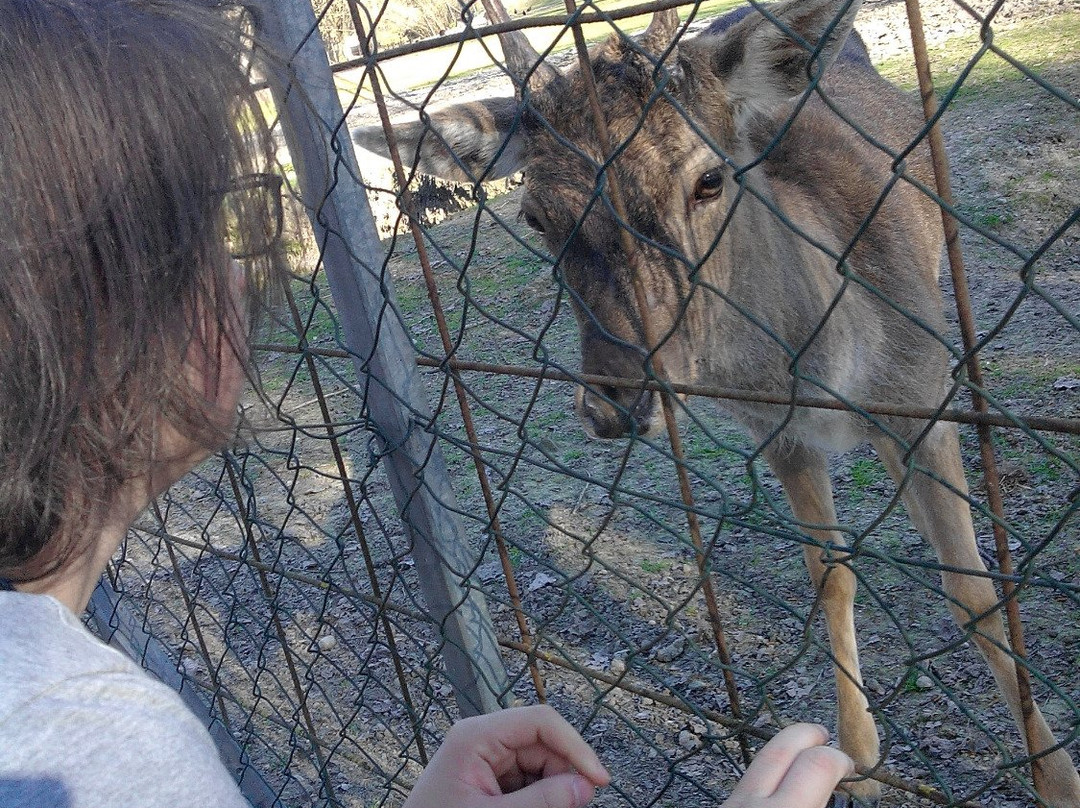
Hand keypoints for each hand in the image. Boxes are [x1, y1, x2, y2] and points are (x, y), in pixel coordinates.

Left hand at [403, 705, 609, 807]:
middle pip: (544, 744)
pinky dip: (539, 797)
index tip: (599, 781)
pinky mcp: (489, 778)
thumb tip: (584, 787)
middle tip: (572, 807)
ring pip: (540, 764)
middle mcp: (482, 738)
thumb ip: (541, 802)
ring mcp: (485, 758)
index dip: (575, 747)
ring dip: (552, 790)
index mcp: (476, 735)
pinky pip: (528, 780)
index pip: (541, 722)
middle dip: (564, 775)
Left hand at [722, 724, 853, 807]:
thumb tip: (830, 788)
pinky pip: (747, 781)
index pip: (816, 764)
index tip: (849, 766)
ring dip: (784, 751)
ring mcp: (731, 802)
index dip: (838, 759)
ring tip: (805, 754)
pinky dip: (768, 773)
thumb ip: (818, 803)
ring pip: (758, 762)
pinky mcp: (722, 805)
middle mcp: (752, 802)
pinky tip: (780, 781)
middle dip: (806, 735)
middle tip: (825, 736)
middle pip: (779, 749)